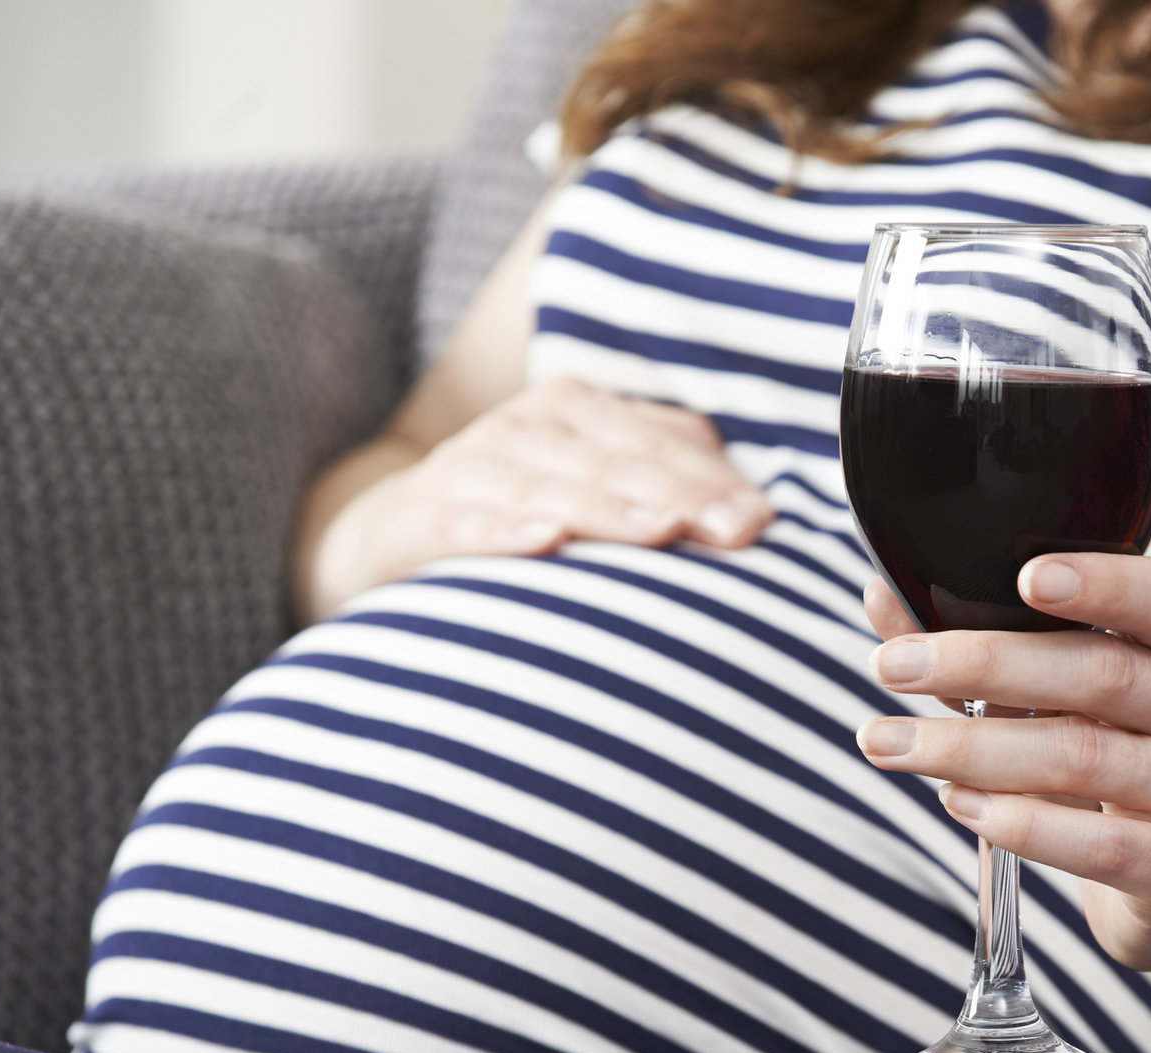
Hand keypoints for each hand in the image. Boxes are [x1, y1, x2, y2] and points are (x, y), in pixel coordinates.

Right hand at [306, 377, 772, 618]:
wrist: (392, 531)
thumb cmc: (524, 510)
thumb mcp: (597, 483)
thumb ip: (671, 480)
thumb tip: (757, 512)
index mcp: (578, 412)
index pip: (658, 444)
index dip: (710, 482)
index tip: (757, 523)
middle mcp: (527, 428)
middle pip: (615, 463)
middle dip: (677, 496)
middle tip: (731, 532)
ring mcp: (473, 469)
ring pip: (551, 489)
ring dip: (608, 510)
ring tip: (659, 531)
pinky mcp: (424, 517)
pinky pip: (469, 525)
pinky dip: (506, 532)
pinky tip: (546, 542)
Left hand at [857, 556, 1150, 981]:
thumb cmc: (1116, 762)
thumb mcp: (1064, 698)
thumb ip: (984, 645)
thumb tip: (882, 596)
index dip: (1101, 583)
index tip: (1023, 576)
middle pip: (1100, 674)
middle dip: (984, 664)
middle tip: (891, 665)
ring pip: (1082, 756)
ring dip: (969, 747)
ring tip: (889, 742)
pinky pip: (1095, 841)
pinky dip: (1018, 820)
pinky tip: (956, 801)